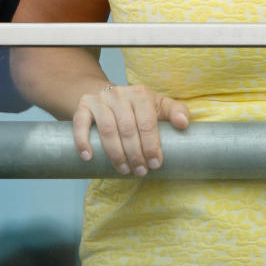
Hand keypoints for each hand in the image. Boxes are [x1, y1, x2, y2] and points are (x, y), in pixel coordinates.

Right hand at [73, 83, 189, 175]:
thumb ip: (175, 111)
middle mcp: (120, 94)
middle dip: (135, 153)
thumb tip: (184, 124)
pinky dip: (83, 141)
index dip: (152, 145)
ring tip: (123, 170)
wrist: (106, 95)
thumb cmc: (137, 106)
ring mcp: (100, 100)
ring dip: (115, 153)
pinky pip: (81, 124)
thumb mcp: (157, 105)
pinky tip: (89, 157)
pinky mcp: (82, 107)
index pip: (147, 122)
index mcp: (141, 94)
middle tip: (140, 171)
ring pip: (107, 129)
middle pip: (128, 128)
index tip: (155, 164)